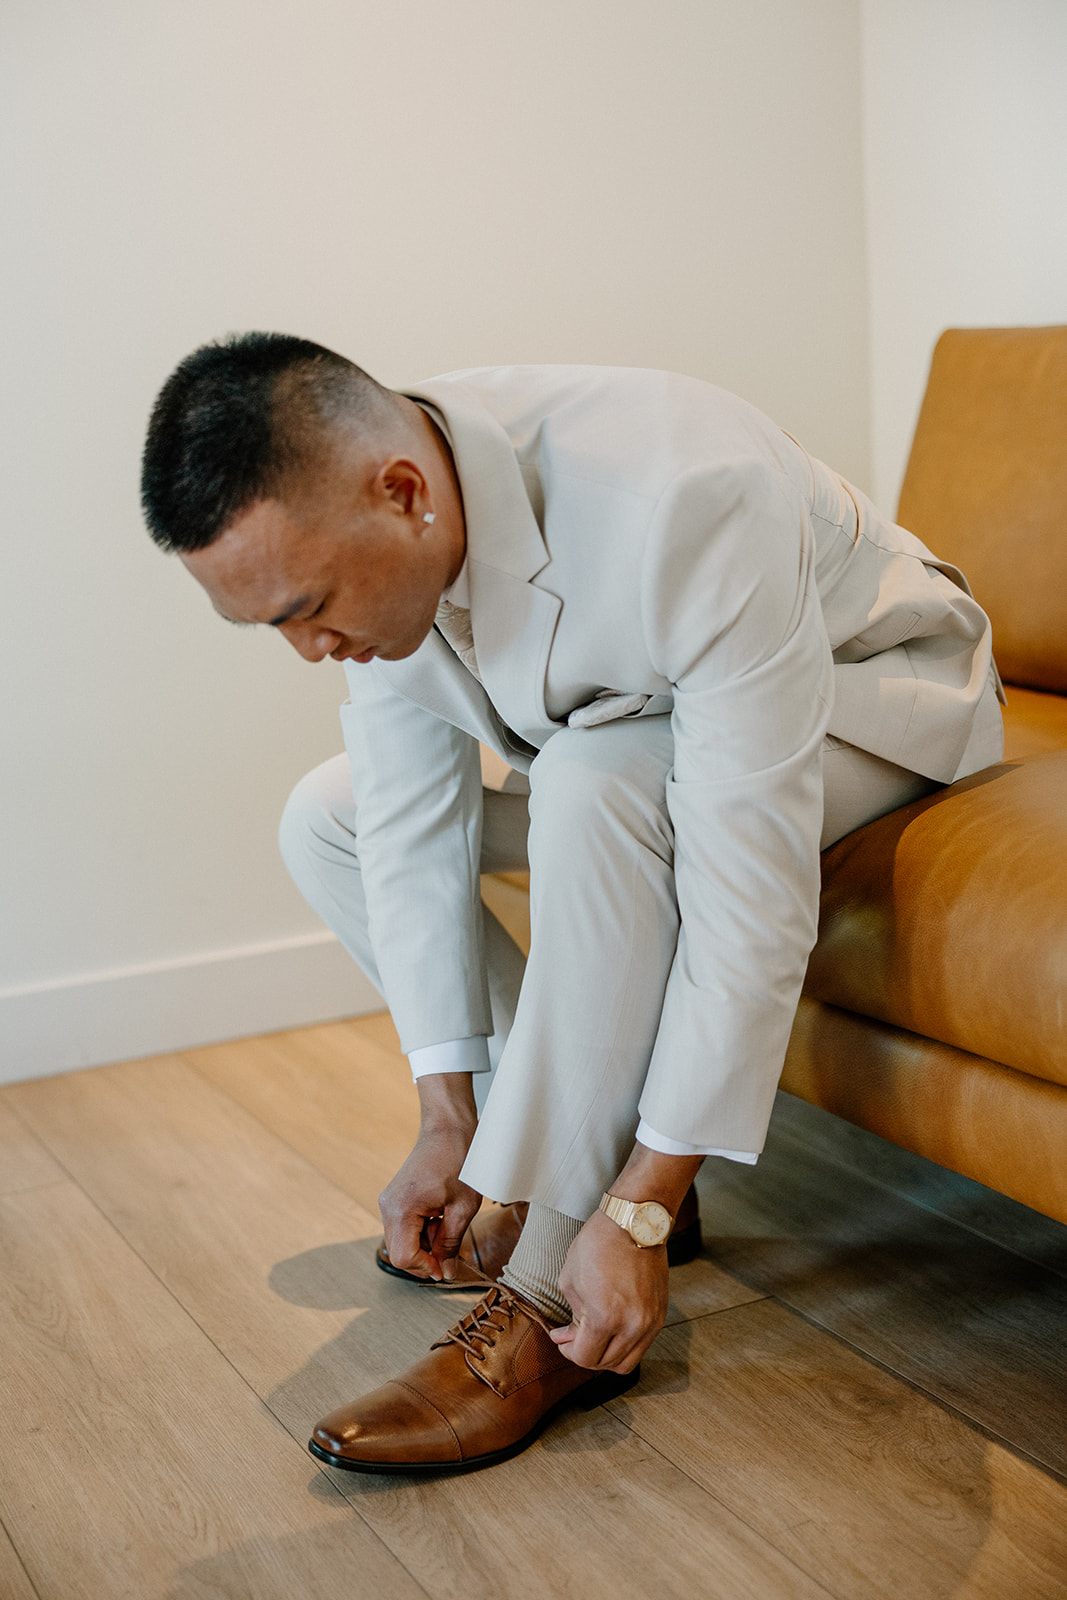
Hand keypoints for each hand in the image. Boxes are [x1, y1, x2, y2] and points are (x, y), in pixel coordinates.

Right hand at [378, 1073, 481, 1281]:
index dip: (426, 1268)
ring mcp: (388, 1201)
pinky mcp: (394, 1198)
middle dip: (426, 1257)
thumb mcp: (462, 1208)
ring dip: (425, 1243)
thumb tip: (445, 1273)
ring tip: (448, 1223)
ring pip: (402, 1241)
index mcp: (401, 1209)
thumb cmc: (460, 1162)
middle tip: (451, 1248)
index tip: (447, 1267)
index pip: (404, 1258)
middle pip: (400, 1252)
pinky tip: (440, 1216)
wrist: (449, 1128)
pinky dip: (422, 1230)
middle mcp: (388, 1207)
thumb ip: (450, 1244)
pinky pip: (404, 1226)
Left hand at [549, 1209, 669, 1372]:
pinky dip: (625, 1344)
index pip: (586, 1358)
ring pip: (627, 1362)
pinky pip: (642, 1345)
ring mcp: (651, 1322)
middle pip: (606, 1364)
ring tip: (595, 1335)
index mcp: (606, 1317)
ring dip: (607, 1355)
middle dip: (586, 1354)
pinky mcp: (660, 1314)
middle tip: (575, 1336)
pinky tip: (613, 1326)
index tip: (562, 1338)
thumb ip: (570, 1315)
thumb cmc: (599, 1244)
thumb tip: (566, 1337)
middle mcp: (633, 1326)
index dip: (568, 1351)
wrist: (634, 1222)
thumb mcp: (570, 1279)